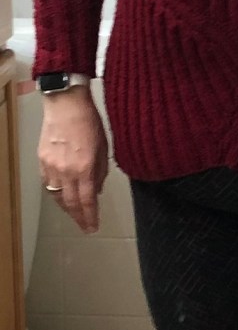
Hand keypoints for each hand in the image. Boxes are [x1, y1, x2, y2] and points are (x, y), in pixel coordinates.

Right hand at [38, 86, 108, 232]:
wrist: (66, 103)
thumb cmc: (89, 119)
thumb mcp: (104, 145)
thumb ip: (101, 170)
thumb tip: (97, 189)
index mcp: (85, 167)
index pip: (88, 201)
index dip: (90, 217)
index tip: (93, 227)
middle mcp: (67, 171)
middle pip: (71, 203)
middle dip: (79, 217)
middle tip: (85, 226)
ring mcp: (52, 167)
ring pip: (58, 196)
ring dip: (66, 208)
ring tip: (74, 213)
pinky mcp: (42, 161)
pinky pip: (48, 184)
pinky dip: (55, 193)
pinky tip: (61, 196)